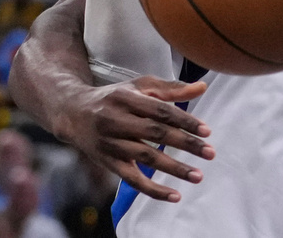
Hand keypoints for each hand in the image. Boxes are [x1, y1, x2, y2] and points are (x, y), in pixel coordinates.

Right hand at [54, 76, 214, 201]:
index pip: (161, 111)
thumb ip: (171, 88)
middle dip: (185, 144)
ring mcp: (110, 143)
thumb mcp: (139, 86)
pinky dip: (153, 190)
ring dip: (174, 168)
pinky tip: (174, 195)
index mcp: (126, 98)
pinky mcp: (107, 162)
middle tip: (210, 153)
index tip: (207, 131)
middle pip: (156, 133)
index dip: (185, 121)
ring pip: (146, 157)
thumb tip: (202, 87)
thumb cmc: (113, 97)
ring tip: (198, 175)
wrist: (72, 113)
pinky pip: (132, 179)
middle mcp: (116, 120)